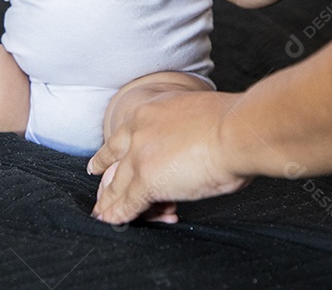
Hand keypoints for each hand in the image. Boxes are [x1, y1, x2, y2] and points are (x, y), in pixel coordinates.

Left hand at [88, 91, 251, 224]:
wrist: (238, 130)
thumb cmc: (234, 123)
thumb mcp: (199, 116)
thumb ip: (188, 130)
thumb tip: (200, 142)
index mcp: (152, 110)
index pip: (126, 134)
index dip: (116, 147)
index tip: (108, 152)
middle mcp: (139, 130)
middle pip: (113, 156)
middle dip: (103, 169)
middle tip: (94, 174)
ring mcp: (139, 155)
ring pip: (117, 183)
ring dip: (108, 201)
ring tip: (102, 212)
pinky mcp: (145, 179)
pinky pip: (127, 201)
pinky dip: (118, 214)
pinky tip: (111, 220)